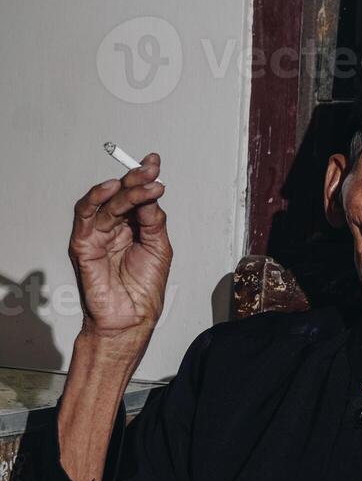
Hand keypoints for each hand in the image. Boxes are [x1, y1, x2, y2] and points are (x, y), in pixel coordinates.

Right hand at [68, 152, 172, 341]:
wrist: (132, 317)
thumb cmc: (144, 288)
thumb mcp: (159, 247)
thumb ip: (153, 220)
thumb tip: (151, 193)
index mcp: (133, 227)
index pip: (137, 196)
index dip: (144, 178)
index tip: (154, 162)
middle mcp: (115, 228)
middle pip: (122, 195)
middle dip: (137, 179)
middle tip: (151, 170)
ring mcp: (98, 235)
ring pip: (108, 202)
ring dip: (126, 189)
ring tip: (144, 182)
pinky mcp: (84, 244)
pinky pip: (85, 215)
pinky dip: (96, 198)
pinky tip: (112, 188)